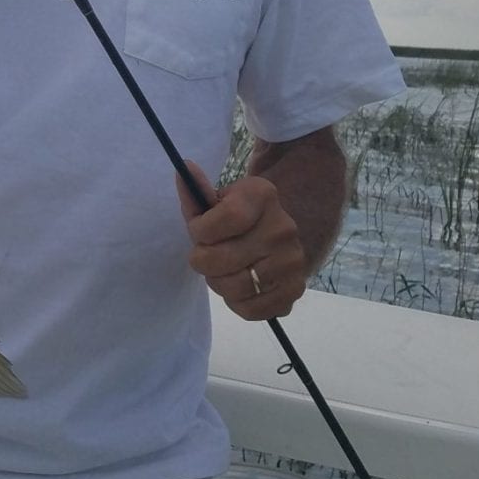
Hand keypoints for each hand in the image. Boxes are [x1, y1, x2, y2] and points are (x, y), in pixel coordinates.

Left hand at [176, 161, 306, 319]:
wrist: (277, 234)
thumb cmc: (238, 217)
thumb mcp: (218, 200)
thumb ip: (196, 193)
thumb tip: (183, 168)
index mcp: (263, 195)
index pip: (219, 220)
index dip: (199, 230)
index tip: (199, 230)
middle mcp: (284, 227)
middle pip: (219, 259)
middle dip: (202, 260)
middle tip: (207, 254)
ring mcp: (293, 261)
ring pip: (234, 287)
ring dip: (218, 283)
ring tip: (222, 271)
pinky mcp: (295, 290)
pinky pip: (252, 310)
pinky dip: (237, 303)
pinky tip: (240, 287)